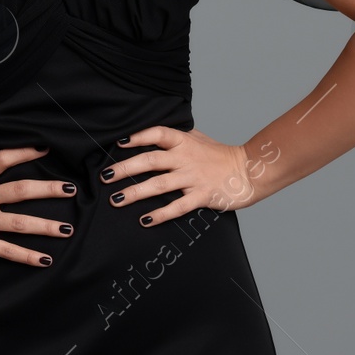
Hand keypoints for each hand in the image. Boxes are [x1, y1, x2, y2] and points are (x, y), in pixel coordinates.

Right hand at [0, 146, 75, 266]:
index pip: (1, 159)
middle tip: (70, 188)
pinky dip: (28, 256)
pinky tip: (46, 259)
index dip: (24, 152)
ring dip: (46, 225)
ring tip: (67, 228)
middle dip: (48, 189)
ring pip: (19, 222)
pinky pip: (8, 250)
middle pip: (20, 190)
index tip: (45, 149)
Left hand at [101, 127, 258, 225]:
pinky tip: (145, 220)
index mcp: (184, 141)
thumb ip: (176, 136)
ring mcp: (193, 178)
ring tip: (116, 200)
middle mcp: (185, 158)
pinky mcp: (202, 197)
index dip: (137, 137)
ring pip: (159, 185)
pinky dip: (161, 214)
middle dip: (125, 168)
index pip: (157, 133)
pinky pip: (178, 207)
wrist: (250, 171)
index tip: (119, 143)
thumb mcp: (198, 138)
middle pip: (150, 160)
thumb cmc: (221, 155)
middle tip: (104, 176)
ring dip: (135, 193)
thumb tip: (152, 134)